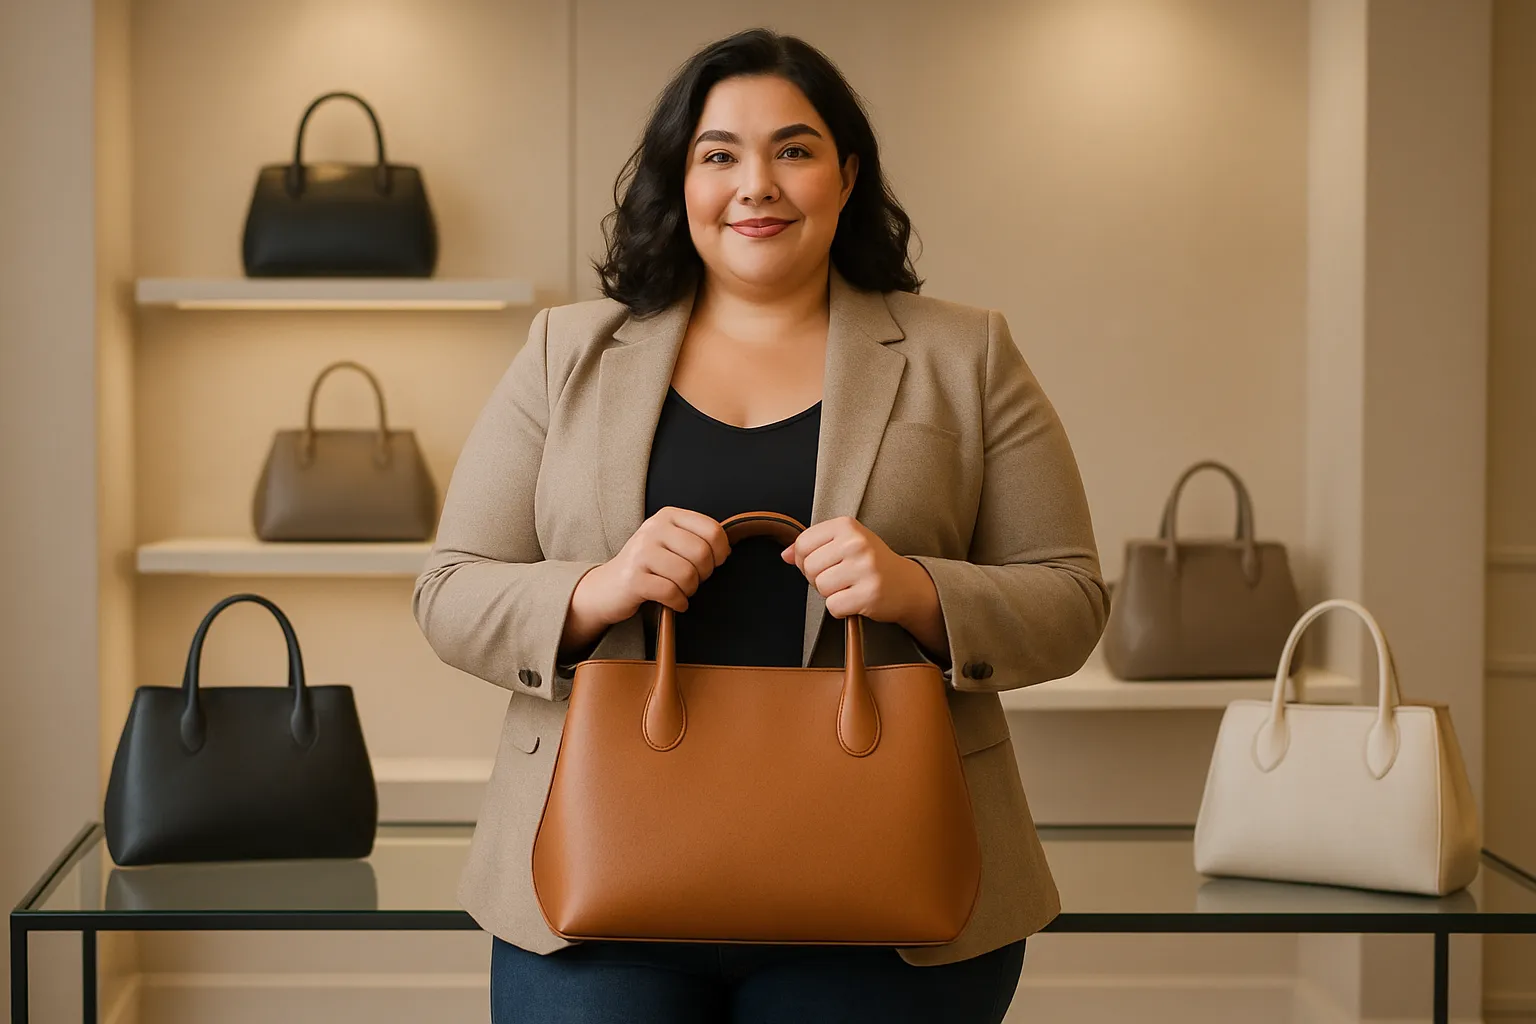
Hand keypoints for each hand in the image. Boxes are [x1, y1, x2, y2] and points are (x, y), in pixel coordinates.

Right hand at [563, 508, 729, 649]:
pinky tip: (674, 602)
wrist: (606, 587)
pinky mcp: (633, 579)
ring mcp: (640, 553)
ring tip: (680, 590)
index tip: (713, 563)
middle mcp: (653, 529)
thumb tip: (726, 549)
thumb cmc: (647, 566)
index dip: (720, 552)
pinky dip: (678, 602)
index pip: (712, 530)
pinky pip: (671, 593)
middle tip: (692, 580)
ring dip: (689, 590)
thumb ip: (696, 538)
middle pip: (701, 553)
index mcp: (668, 516)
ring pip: (687, 575)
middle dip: (704, 574)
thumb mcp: (670, 542)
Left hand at [779, 517, 945, 654]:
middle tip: (840, 578)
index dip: (805, 560)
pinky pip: (833, 606)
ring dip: (830, 594)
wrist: (907, 584)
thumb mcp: (844, 544)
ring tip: (849, 587)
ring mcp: (865, 568)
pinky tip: (855, 599)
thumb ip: (813, 545)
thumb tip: (785, 554)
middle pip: (809, 567)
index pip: (802, 544)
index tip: (823, 564)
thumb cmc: (871, 563)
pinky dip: (840, 609)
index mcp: (847, 525)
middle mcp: (857, 543)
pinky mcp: (869, 593)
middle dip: (818, 579)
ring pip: (820, 587)